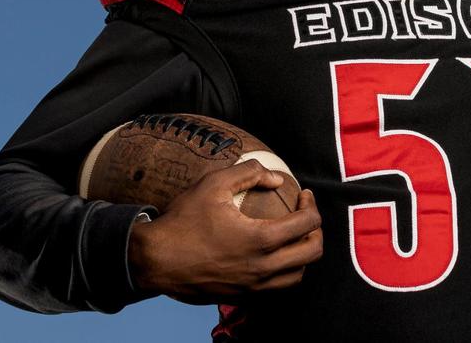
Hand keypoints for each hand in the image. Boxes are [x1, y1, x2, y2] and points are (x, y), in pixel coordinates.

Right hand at [127, 160, 322, 303]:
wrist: (154, 261)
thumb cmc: (182, 221)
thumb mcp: (213, 184)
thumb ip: (249, 172)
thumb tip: (277, 178)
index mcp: (260, 239)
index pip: (308, 223)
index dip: (312, 204)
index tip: (302, 194)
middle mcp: (262, 267)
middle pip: (312, 252)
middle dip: (316, 230)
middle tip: (304, 214)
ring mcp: (253, 286)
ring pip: (298, 275)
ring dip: (303, 254)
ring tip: (293, 236)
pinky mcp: (242, 297)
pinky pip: (277, 288)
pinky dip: (285, 271)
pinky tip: (273, 254)